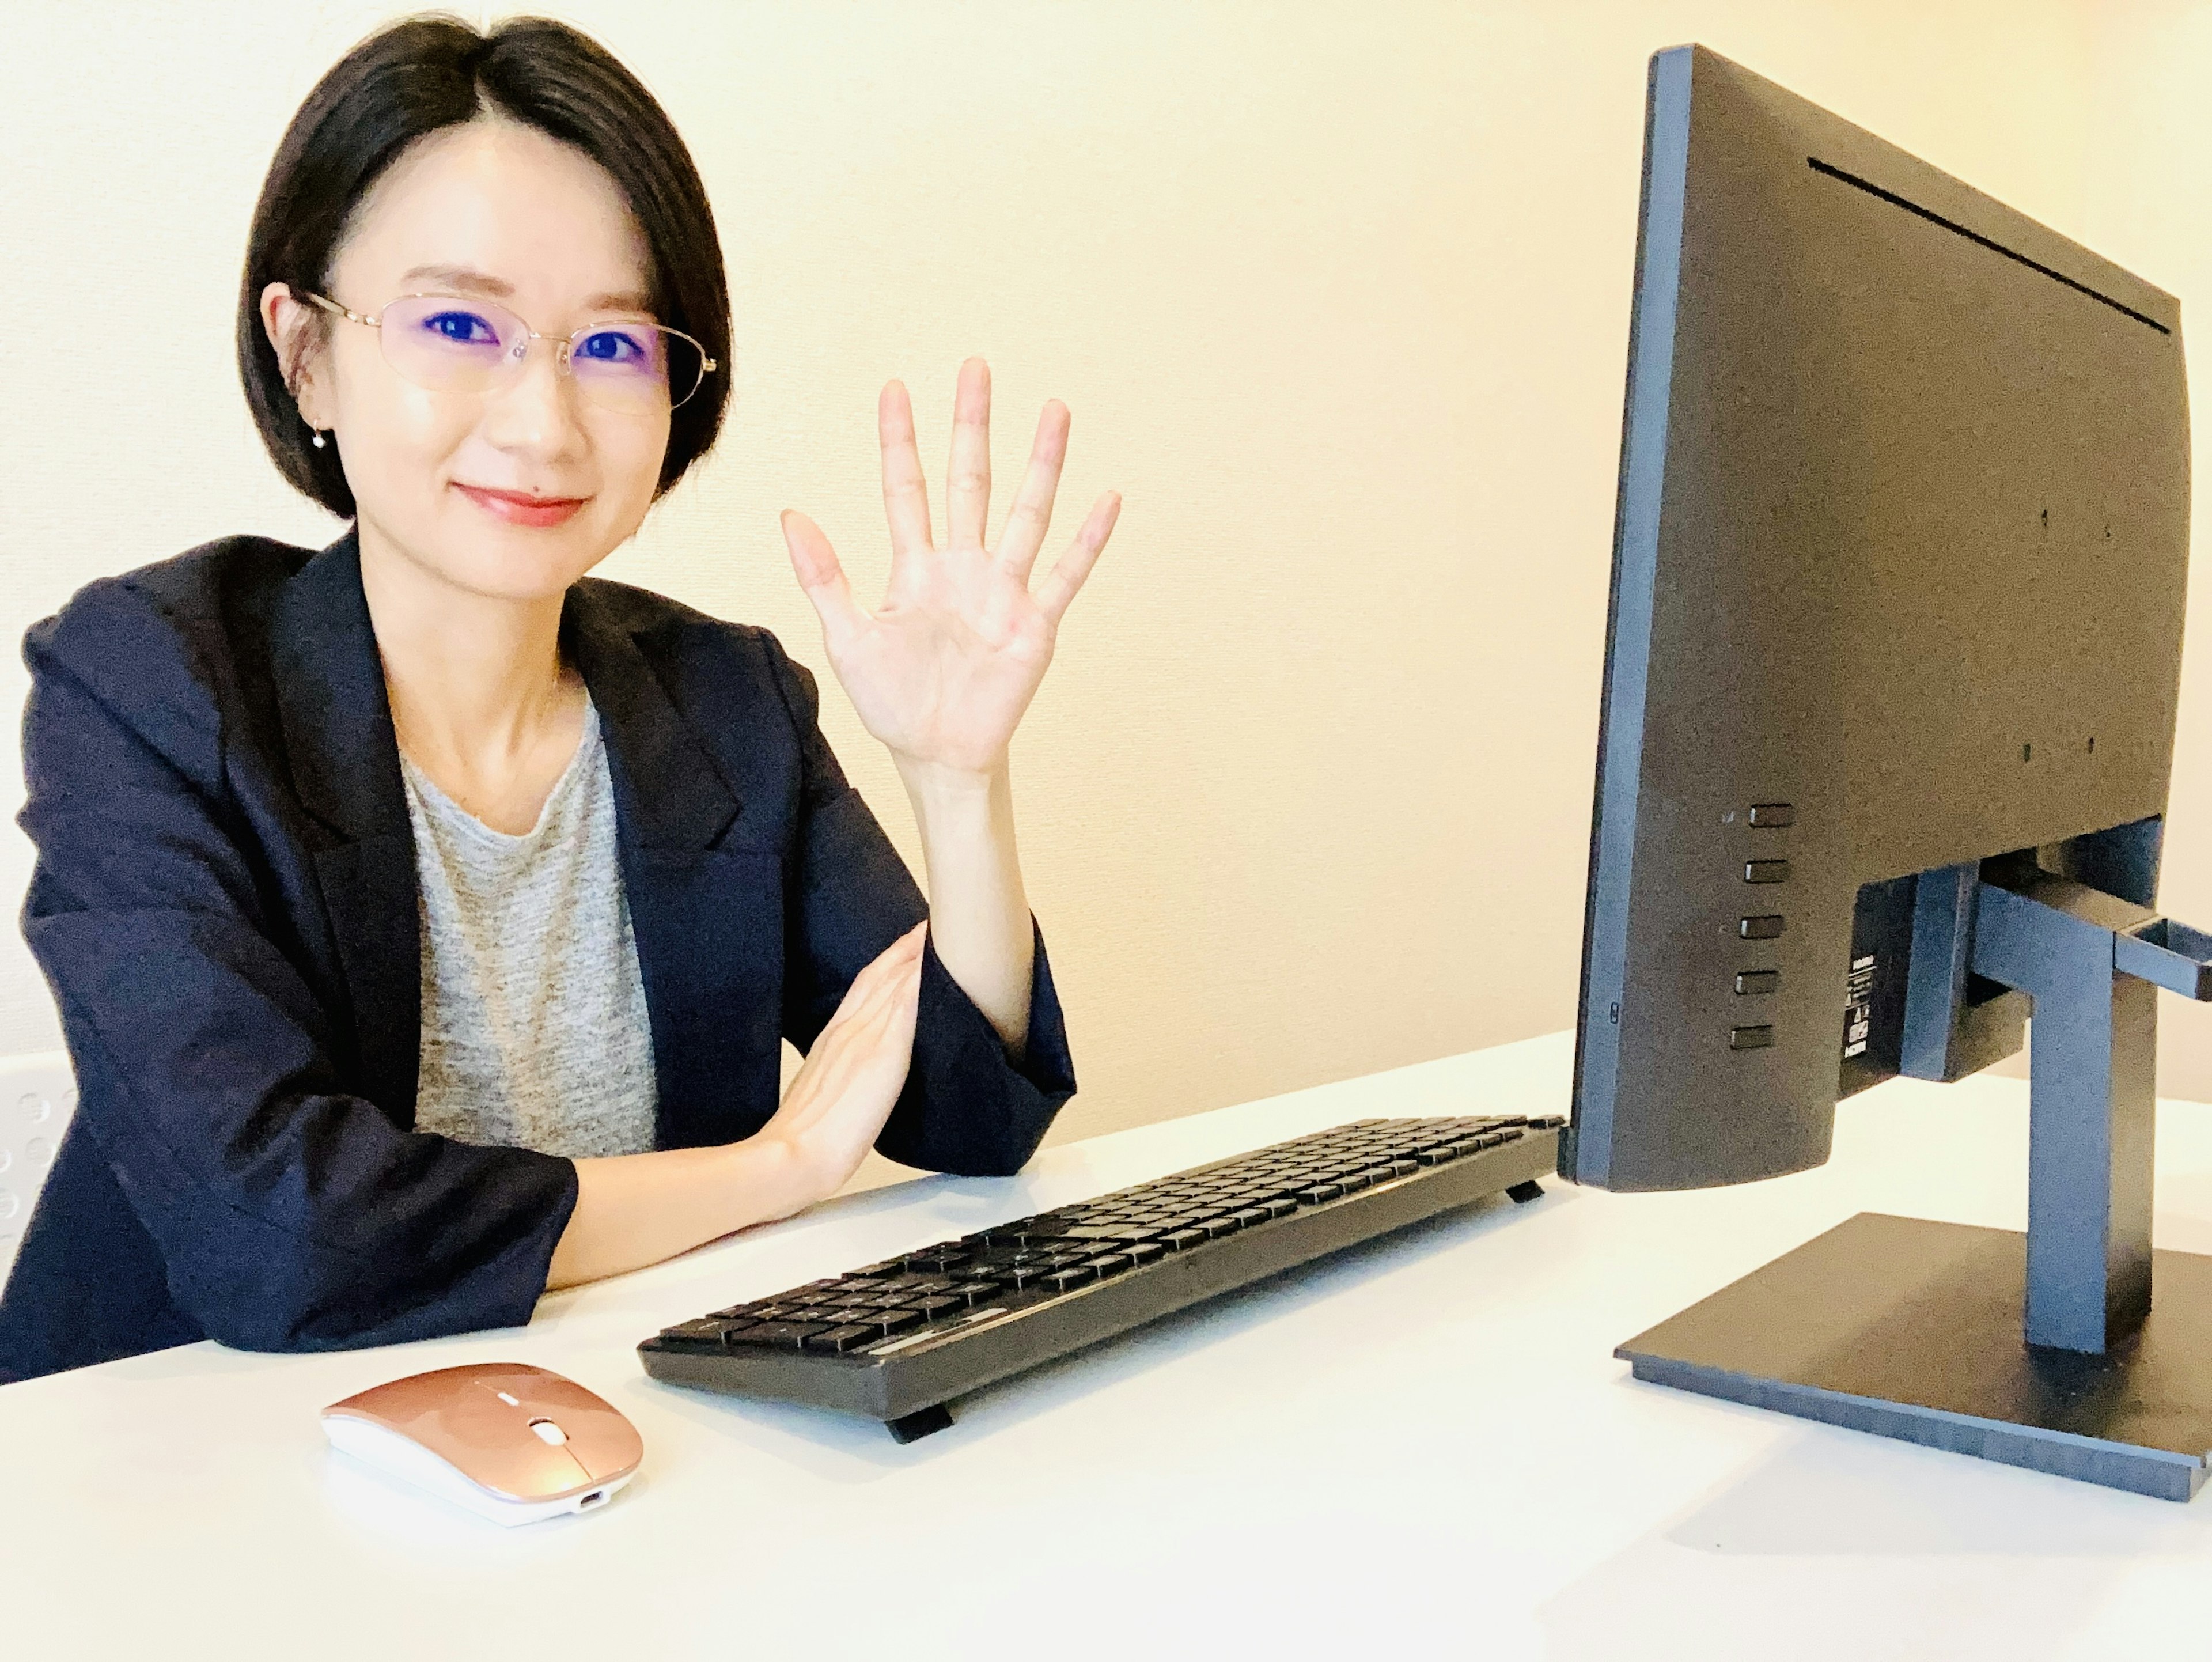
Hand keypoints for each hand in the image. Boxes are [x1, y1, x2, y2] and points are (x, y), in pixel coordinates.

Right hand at [751, 923, 925, 1211]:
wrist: (793, 1153)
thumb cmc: (804, 1132)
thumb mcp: (819, 1085)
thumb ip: (838, 1065)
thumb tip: (855, 1063)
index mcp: (834, 1036)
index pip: (865, 984)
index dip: (889, 959)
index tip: (908, 940)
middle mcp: (850, 1029)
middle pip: (882, 974)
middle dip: (908, 946)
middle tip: (932, 922)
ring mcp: (866, 1039)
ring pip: (896, 984)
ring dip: (918, 956)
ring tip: (943, 932)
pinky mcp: (884, 1055)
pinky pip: (906, 1010)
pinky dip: (919, 985)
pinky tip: (937, 968)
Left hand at [779, 359, 1121, 779]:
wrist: (936, 756)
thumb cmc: (893, 704)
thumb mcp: (848, 639)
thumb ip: (824, 577)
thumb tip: (790, 515)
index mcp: (916, 568)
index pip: (906, 488)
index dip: (899, 440)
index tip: (895, 389)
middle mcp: (963, 568)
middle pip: (970, 481)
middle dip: (972, 426)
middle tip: (975, 369)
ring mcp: (1002, 592)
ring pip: (1024, 513)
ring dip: (1041, 464)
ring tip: (1056, 411)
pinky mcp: (1034, 625)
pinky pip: (1065, 575)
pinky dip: (1087, 540)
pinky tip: (1107, 500)